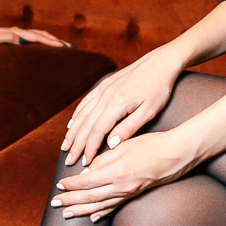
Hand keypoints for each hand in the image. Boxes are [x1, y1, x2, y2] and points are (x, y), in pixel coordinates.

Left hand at [0, 19, 70, 49]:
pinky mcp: (17, 38)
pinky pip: (35, 39)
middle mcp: (19, 32)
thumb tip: (17, 37)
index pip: (36, 38)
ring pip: (40, 36)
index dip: (49, 42)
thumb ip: (2, 37)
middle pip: (42, 35)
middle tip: (71, 48)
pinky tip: (50, 47)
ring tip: (65, 47)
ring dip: (53, 41)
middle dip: (56, 41)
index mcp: (15, 33)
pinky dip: (45, 42)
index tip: (61, 47)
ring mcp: (19, 34)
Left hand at [51, 131, 197, 220]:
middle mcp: (121, 187)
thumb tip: (86, 171)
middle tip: (55, 204)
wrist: (177, 154)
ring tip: (67, 214)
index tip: (59, 185)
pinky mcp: (135, 195)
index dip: (71, 185)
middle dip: (70, 201)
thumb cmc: (152, 145)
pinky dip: (102, 213)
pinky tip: (93, 218)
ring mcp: (128, 193)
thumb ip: (104, 160)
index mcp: (116, 172)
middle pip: (89, 198)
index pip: (87, 182)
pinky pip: (114, 207)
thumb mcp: (124, 146)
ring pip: (100, 206)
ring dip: (82, 211)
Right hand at [61, 49, 184, 166]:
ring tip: (65, 146)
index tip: (84, 163)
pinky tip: (72, 125)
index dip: (89, 149)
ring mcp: (102, 89)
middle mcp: (105, 96)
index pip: (97, 132)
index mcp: (116, 104)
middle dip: (76, 145)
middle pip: (85, 125)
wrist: (160, 62)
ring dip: (72, 132)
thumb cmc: (158, 88)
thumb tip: (111, 144)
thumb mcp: (149, 111)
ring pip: (82, 114)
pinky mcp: (104, 85)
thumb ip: (129, 128)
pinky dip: (76, 116)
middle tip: (69, 160)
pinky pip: (85, 103)